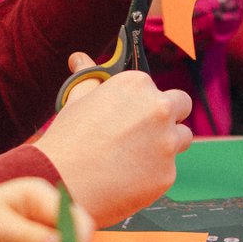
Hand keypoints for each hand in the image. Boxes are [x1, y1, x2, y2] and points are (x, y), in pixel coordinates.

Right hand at [37, 63, 192, 225]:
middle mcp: (159, 108)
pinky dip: (152, 176)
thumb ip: (89, 77)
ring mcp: (167, 142)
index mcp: (137, 84)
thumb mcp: (76, 100)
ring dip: (166, 145)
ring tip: (132, 159)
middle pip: (182, 105)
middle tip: (143, 133)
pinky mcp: (168, 173)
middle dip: (168, 117)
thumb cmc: (66, 140)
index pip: (154, 88)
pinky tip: (125, 180)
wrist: (60, 183)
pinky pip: (167, 171)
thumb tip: (79, 58)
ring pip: (182, 139)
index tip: (130, 115)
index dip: (142, 103)